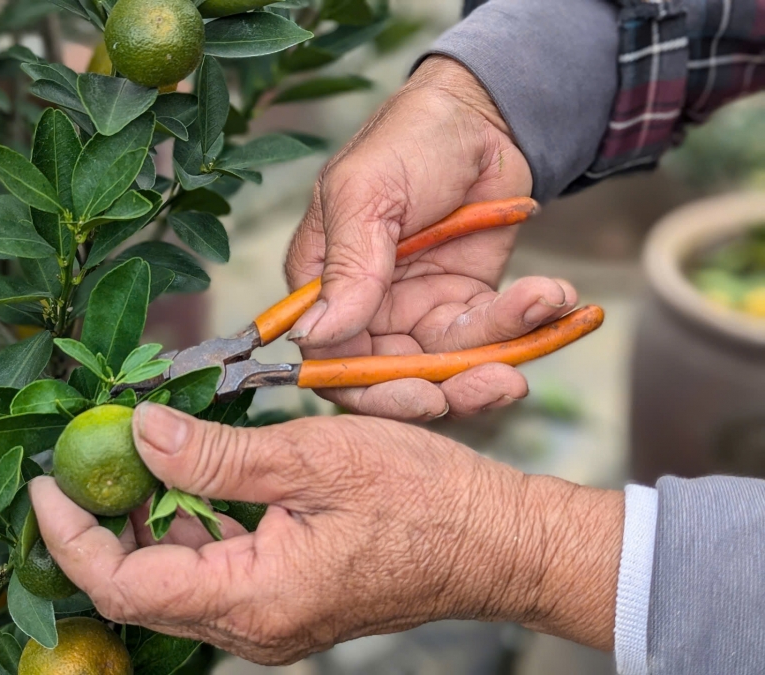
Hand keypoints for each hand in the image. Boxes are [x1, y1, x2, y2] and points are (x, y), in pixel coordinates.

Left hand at [31, 403, 622, 664]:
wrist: (496, 543)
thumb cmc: (425, 499)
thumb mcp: (313, 458)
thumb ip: (216, 454)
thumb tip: (138, 432)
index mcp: (255, 599)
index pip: (126, 585)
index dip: (72, 536)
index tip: (45, 481)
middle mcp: (252, 626)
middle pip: (138, 589)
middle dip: (96, 527)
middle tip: (78, 461)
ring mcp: (267, 620)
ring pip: (171, 580)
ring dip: (140, 524)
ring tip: (127, 457)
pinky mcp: (281, 602)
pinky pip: (210, 573)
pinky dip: (185, 528)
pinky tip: (185, 479)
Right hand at [285, 56, 577, 419]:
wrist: (486, 114)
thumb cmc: (410, 139)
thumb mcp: (367, 194)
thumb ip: (345, 269)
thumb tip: (311, 338)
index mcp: (320, 281)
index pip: (330, 359)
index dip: (369, 388)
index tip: (422, 396)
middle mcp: (363, 306)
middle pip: (391, 378)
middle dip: (446, 388)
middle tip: (496, 385)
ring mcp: (414, 309)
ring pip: (447, 366)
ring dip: (496, 358)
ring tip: (539, 324)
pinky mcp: (464, 303)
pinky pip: (490, 336)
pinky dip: (527, 323)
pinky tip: (556, 296)